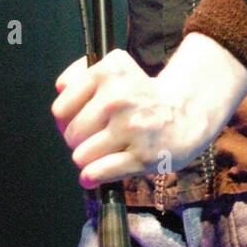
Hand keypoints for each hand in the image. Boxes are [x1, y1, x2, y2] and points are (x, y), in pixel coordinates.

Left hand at [51, 35, 246, 188]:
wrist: (187, 112)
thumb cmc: (141, 95)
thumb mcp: (115, 70)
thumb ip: (81, 74)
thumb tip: (60, 88)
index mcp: (110, 71)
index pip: (61, 108)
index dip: (66, 119)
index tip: (79, 120)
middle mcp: (119, 96)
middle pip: (70, 134)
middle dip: (78, 140)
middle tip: (96, 136)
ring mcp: (131, 127)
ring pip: (81, 156)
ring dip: (88, 159)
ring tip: (104, 150)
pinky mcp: (141, 156)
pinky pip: (98, 172)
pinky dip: (93, 176)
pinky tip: (96, 173)